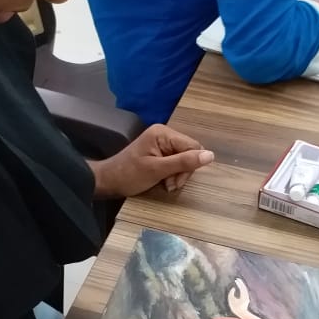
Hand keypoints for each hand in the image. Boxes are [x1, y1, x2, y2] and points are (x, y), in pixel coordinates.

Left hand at [91, 124, 213, 198]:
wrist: (108, 181)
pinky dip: (172, 174)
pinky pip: (175, 162)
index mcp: (163, 133)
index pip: (192, 147)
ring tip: (165, 185)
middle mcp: (164, 134)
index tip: (176, 181)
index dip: (190, 165)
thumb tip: (210, 155)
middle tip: (169, 185)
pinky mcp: (159, 153)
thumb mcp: (157, 170)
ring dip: (177, 175)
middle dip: (182, 172)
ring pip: (184, 160)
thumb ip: (184, 162)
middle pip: (189, 153)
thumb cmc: (129, 175)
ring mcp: (161, 144)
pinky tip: (163, 182)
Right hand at [227, 278, 251, 317]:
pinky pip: (244, 292)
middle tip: (237, 279)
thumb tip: (233, 288)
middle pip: (244, 288)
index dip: (239, 283)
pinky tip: (240, 287)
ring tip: (238, 281)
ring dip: (241, 285)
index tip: (236, 280)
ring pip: (245, 289)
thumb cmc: (235, 307)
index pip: (241, 288)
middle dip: (241, 283)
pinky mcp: (246, 298)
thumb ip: (231, 293)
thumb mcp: (231, 300)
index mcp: (243, 296)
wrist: (241, 313)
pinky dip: (242, 288)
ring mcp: (247, 297)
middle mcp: (246, 296)